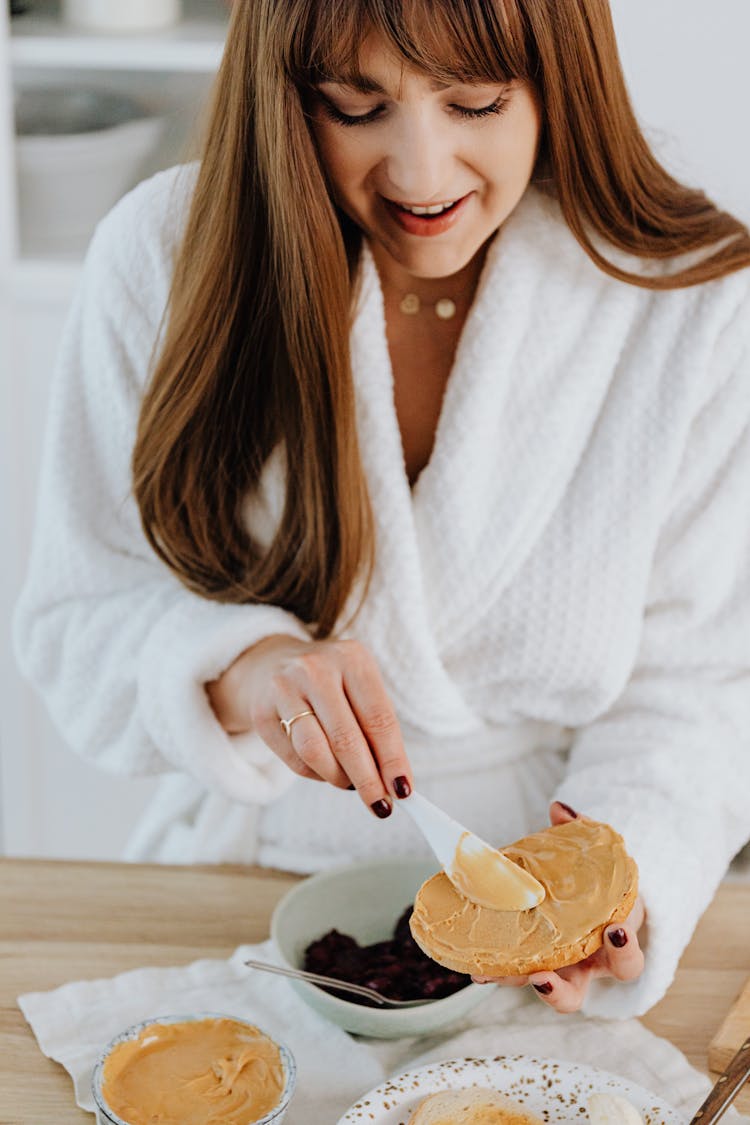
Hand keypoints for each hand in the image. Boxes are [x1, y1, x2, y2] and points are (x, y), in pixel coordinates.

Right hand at [206, 634, 411, 816]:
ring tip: (350, 784)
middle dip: (367, 779)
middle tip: (380, 806)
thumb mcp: (360, 689)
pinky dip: (315, 774)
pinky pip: (293, 758)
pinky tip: (324, 770)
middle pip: (346, 739)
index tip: (403, 790)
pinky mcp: (261, 711)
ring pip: (315, 751)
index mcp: (352, 659)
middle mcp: (316, 669)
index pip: (379, 719)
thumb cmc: (331, 683)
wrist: (272, 663)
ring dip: (338, 778)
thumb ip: (377, 729)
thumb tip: (396, 783)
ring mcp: (284, 688)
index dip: (393, 760)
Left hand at [472, 801, 645, 1011]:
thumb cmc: (602, 881)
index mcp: (613, 946)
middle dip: (559, 992)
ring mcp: (555, 970)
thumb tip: (560, 809)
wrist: (595, 897)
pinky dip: (494, 966)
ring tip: (488, 973)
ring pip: (532, 990)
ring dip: (511, 982)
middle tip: (541, 976)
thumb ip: (586, 833)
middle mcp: (583, 967)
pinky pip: (513, 971)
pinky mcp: (530, 964)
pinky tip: (474, 962)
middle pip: (576, 995)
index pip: (628, 961)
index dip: (625, 951)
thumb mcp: (603, 859)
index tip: (615, 930)